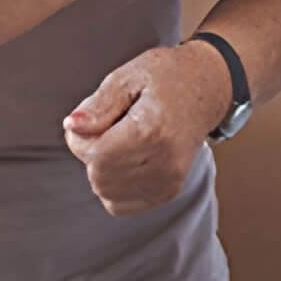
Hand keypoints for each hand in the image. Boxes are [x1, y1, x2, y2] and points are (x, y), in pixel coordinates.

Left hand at [61, 44, 229, 215]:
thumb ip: (99, 104)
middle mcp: (165, 161)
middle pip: (99, 177)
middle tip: (105, 126)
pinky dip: (113, 185)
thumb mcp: (129, 76)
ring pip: (107, 193)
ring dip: (101, 169)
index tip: (88, 119)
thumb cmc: (167, 76)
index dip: (79, 138)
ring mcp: (169, 181)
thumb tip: (72, 126)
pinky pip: (120, 204)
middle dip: (91, 153)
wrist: (208, 89)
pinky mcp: (168, 192)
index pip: (96, 156)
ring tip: (119, 140)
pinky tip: (126, 158)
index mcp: (153, 129)